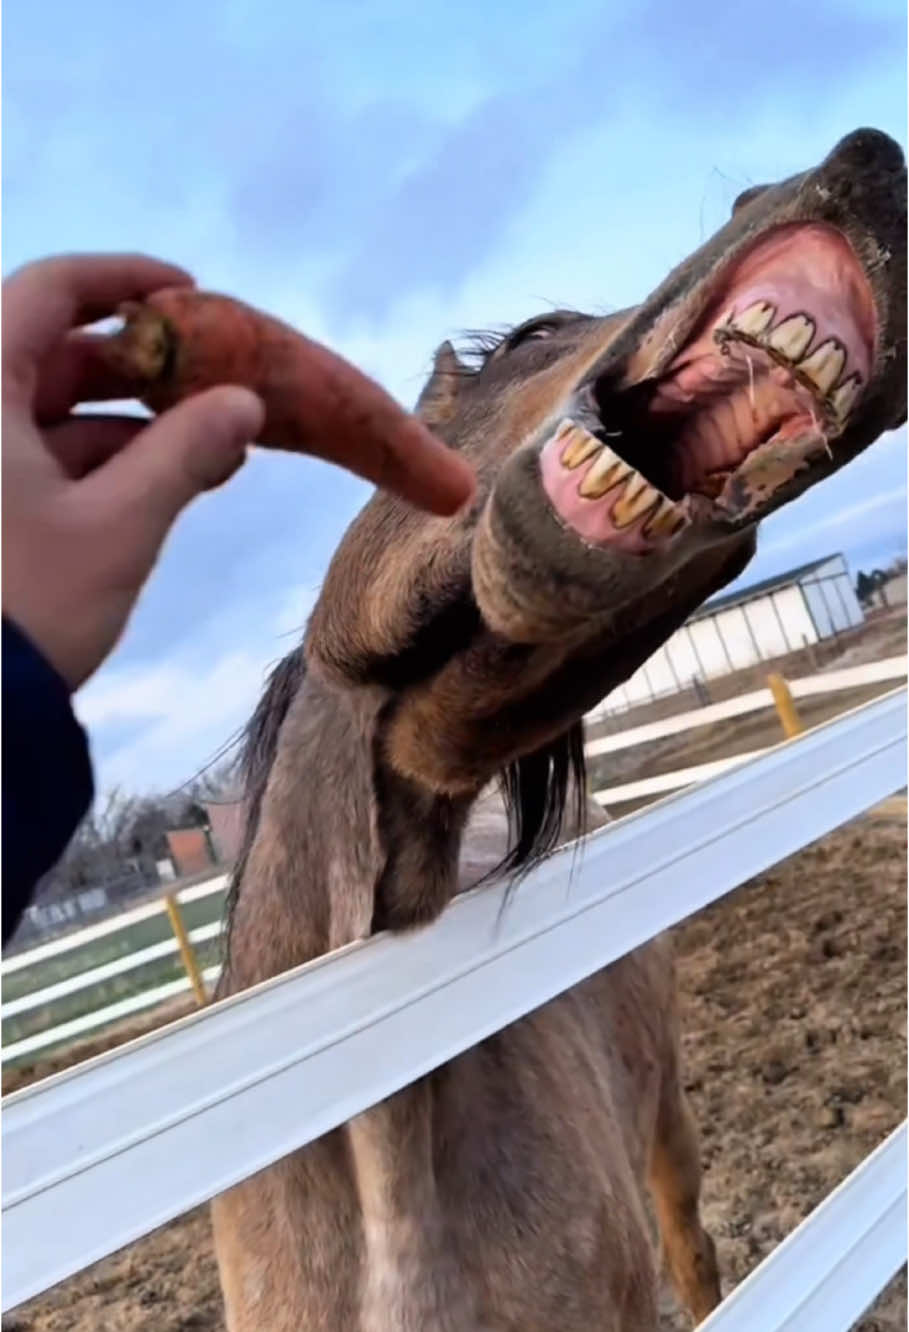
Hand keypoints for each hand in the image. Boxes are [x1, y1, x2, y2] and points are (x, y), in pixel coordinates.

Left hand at [2, 253, 266, 690]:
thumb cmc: (28, 605)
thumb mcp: (116, 528)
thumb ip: (183, 454)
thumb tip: (245, 402)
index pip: (47, 291)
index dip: (120, 279)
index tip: (188, 291)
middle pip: (52, 352)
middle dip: (140, 368)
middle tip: (214, 383)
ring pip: (49, 411)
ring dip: (129, 424)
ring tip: (211, 448)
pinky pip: (38, 456)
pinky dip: (99, 463)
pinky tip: (162, 484)